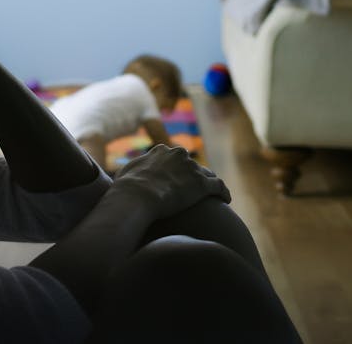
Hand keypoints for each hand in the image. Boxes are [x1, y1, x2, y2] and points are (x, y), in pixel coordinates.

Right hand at [111, 144, 229, 219]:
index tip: (175, 179)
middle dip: (192, 175)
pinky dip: (223, 193)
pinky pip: (219, 186)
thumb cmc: (127, 187)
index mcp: (161, 151)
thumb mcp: (125, 174)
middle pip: (191, 164)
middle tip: (192, 189)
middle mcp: (178, 155)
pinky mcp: (202, 184)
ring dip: (208, 183)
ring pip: (206, 174)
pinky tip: (226, 200)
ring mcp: (191, 168)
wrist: (137, 195)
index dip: (175, 169)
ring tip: (212, 196)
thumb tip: (126, 175)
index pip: (173, 158)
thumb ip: (132, 171)